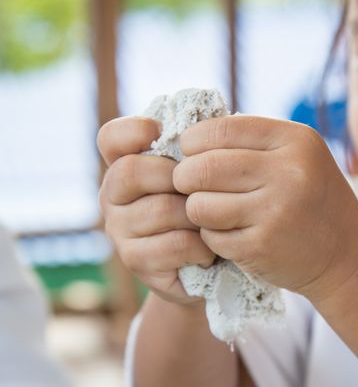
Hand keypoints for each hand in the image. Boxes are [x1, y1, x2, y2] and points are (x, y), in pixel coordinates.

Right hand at [98, 117, 214, 304]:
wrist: (211, 267)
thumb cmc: (209, 209)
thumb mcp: (204, 175)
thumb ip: (199, 150)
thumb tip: (217, 120)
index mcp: (126, 165)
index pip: (111, 138)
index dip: (132, 130)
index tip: (159, 132)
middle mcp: (112, 196)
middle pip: (131, 172)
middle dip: (176, 177)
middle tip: (205, 189)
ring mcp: (119, 230)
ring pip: (161, 209)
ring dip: (198, 215)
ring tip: (215, 222)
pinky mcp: (136, 262)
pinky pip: (174, 244)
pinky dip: (201, 246)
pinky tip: (210, 249)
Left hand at [173, 115, 357, 300]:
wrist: (346, 255)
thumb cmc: (313, 200)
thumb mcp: (300, 157)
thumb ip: (254, 142)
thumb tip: (190, 136)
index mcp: (297, 141)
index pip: (222, 129)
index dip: (194, 140)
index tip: (190, 152)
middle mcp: (289, 173)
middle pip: (203, 167)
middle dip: (184, 176)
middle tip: (188, 184)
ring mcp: (275, 212)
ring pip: (200, 204)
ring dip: (197, 208)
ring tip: (213, 210)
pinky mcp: (262, 246)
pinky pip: (210, 235)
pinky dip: (212, 234)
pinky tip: (232, 232)